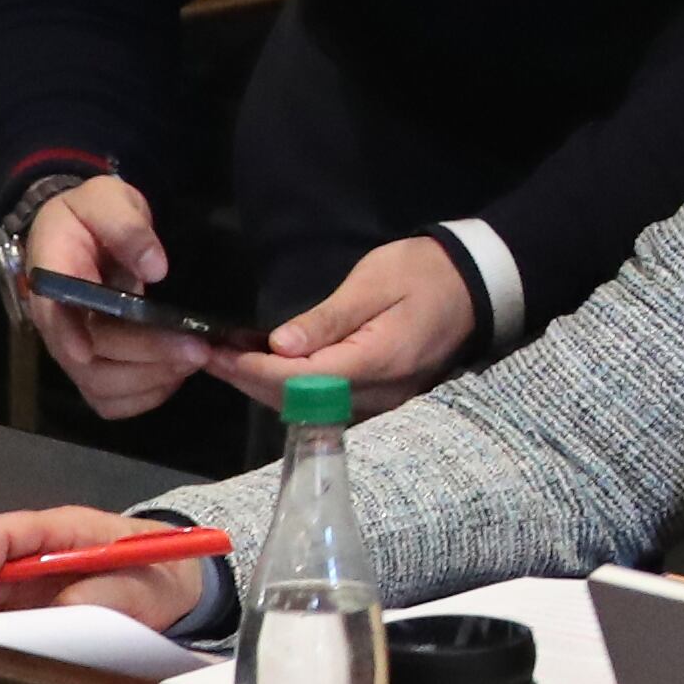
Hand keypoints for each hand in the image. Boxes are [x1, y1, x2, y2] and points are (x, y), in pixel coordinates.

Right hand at [0, 502, 212, 633]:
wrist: (177, 585)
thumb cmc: (160, 572)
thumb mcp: (142, 583)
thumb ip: (105, 593)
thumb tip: (63, 609)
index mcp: (63, 530)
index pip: (6, 532)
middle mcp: (36, 557)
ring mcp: (30, 586)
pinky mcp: (33, 613)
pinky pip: (0, 625)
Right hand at [18, 175, 211, 419]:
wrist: (87, 226)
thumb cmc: (93, 211)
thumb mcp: (106, 199)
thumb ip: (126, 227)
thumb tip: (154, 268)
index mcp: (52, 280)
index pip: (54, 317)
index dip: (71, 337)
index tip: (94, 351)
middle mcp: (58, 323)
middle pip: (89, 360)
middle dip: (146, 358)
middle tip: (198, 348)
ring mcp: (75, 349)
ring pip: (101, 388)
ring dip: (150, 381)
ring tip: (194, 358)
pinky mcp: (96, 364)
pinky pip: (113, 400)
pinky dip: (146, 396)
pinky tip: (176, 374)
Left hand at [205, 233, 476, 411]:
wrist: (476, 287)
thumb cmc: (425, 274)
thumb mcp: (374, 283)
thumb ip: (328, 319)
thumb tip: (279, 345)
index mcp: (377, 362)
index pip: (301, 380)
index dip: (254, 369)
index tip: (216, 352)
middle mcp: (378, 394)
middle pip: (298, 402)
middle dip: (249, 380)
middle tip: (207, 357)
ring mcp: (380, 402)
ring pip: (308, 409)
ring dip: (264, 387)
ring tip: (225, 363)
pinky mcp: (380, 398)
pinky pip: (323, 405)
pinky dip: (289, 391)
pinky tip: (265, 371)